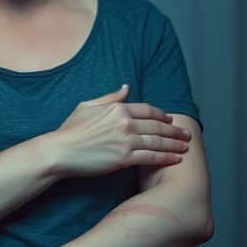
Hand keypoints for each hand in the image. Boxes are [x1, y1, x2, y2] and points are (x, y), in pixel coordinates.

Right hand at [47, 84, 190, 177]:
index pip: (148, 110)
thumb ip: (110, 97)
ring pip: (158, 142)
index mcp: (117, 108)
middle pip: (157, 126)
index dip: (162, 115)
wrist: (60, 152)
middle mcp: (125, 122)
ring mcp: (126, 140)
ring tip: (186, 147)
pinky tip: (175, 159)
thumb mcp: (87, 105)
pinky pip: (151, 157)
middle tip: (186, 135)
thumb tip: (126, 86)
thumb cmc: (70, 130)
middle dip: (175, 131)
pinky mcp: (124, 158)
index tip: (171, 120)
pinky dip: (166, 158)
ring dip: (175, 144)